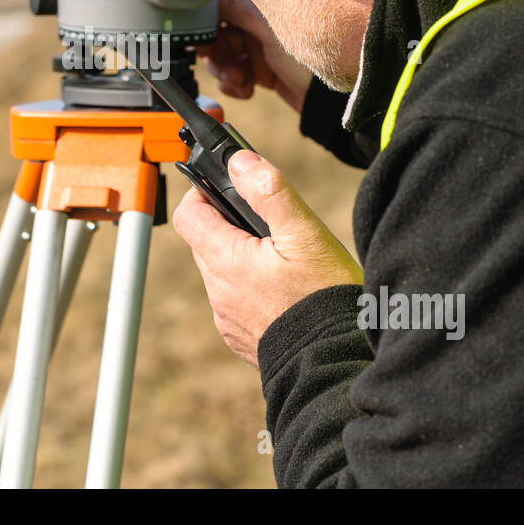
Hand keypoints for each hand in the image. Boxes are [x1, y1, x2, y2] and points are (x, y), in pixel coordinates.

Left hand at [172, 149, 360, 365]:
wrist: (334, 364)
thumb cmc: (323, 300)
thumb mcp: (305, 234)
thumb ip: (270, 191)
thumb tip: (239, 161)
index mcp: (226, 261)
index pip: (189, 215)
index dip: (203, 193)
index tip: (228, 188)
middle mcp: (218, 291)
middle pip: (206, 242)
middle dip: (229, 224)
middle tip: (267, 223)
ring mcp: (228, 318)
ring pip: (222, 273)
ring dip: (242, 258)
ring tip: (283, 258)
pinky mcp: (241, 338)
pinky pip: (235, 302)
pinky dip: (251, 289)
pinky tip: (285, 291)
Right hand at [199, 0, 312, 112]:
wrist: (331, 102)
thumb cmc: (313, 58)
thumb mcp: (269, 28)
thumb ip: (235, 7)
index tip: (201, 16)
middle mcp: (260, 14)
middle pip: (217, 20)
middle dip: (211, 40)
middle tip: (212, 51)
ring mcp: (259, 41)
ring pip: (221, 48)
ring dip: (221, 65)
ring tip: (236, 77)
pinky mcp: (259, 67)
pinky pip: (232, 70)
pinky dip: (233, 81)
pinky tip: (245, 87)